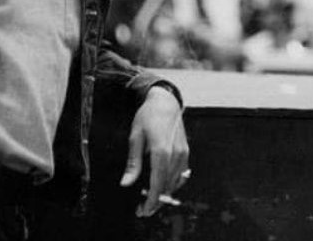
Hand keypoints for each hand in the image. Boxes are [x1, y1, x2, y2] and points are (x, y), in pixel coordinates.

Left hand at [119, 86, 189, 216]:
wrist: (166, 102)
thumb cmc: (148, 117)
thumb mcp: (135, 137)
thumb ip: (133, 162)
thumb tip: (126, 183)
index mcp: (162, 150)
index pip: (157, 182)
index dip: (151, 199)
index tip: (143, 210)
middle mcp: (176, 153)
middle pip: (167, 185)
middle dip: (156, 200)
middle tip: (143, 210)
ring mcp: (183, 153)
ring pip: (175, 181)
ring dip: (164, 193)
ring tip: (150, 200)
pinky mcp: (186, 152)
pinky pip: (182, 174)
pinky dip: (172, 183)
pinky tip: (163, 187)